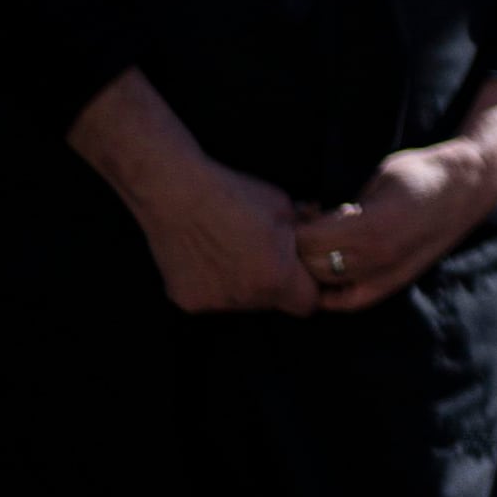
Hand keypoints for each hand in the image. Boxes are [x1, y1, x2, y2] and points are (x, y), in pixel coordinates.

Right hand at [68, 70, 317, 315]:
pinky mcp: (186, 300)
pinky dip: (215, 282)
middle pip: (273, 303)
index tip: (302, 271)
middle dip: (276, 283)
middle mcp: (246, 297)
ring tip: (234, 249)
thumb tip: (320, 233)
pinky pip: (212, 297)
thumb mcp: (283, 206)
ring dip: (245, 284)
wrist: (176, 193)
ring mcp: (214, 302)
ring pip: (242, 302)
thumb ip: (304, 230)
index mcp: (276, 277)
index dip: (308, 287)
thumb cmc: (235, 195)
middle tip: (265, 253)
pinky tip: (208, 255)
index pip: (307, 303)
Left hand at [295, 100, 496, 310]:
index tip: (305, 212)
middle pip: (312, 266)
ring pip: (327, 285)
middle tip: (309, 227)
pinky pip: (349, 299)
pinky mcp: (394, 283)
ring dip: (316, 266)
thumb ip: (346, 207)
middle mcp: (376, 259)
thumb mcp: (378, 178)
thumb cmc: (422, 174)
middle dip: (302, 248)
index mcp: (370, 228)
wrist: (468, 188)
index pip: (307, 241)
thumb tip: (314, 220)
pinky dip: (332, 291)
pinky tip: (332, 270)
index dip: (298, 227)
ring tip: (323, 243)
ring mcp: (386, 275)